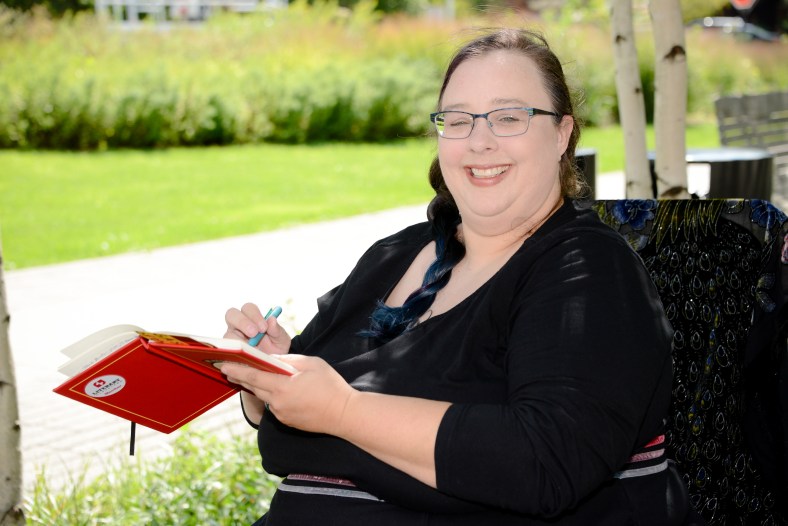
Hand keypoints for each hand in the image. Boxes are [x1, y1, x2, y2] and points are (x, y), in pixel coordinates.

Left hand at [221, 355, 355, 435]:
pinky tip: (274, 388)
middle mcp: (278, 403)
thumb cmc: (331, 386)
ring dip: (256, 386)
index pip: (253, 376)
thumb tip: (273, 361)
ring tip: (249, 375)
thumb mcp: (311, 364)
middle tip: (228, 368)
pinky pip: (274, 405)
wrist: (345, 415)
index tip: (223, 364)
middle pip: (254, 388)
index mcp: (282, 387)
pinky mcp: (288, 421)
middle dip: (241, 377)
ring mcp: (282, 414)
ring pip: (264, 396)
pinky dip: (271, 395)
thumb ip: (289, 361)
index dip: (237, 370)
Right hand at [224, 303, 290, 354]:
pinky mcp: (228, 353)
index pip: (248, 308)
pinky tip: (246, 359)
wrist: (272, 367)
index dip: (254, 315)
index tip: (264, 327)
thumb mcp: (281, 341)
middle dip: (242, 322)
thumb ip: (277, 330)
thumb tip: (272, 319)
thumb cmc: (276, 349)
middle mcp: (238, 325)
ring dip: (239, 340)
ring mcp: (230, 339)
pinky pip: (226, 351)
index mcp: (251, 318)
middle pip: (231, 314)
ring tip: (252, 349)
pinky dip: (235, 354)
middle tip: (254, 333)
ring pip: (227, 334)